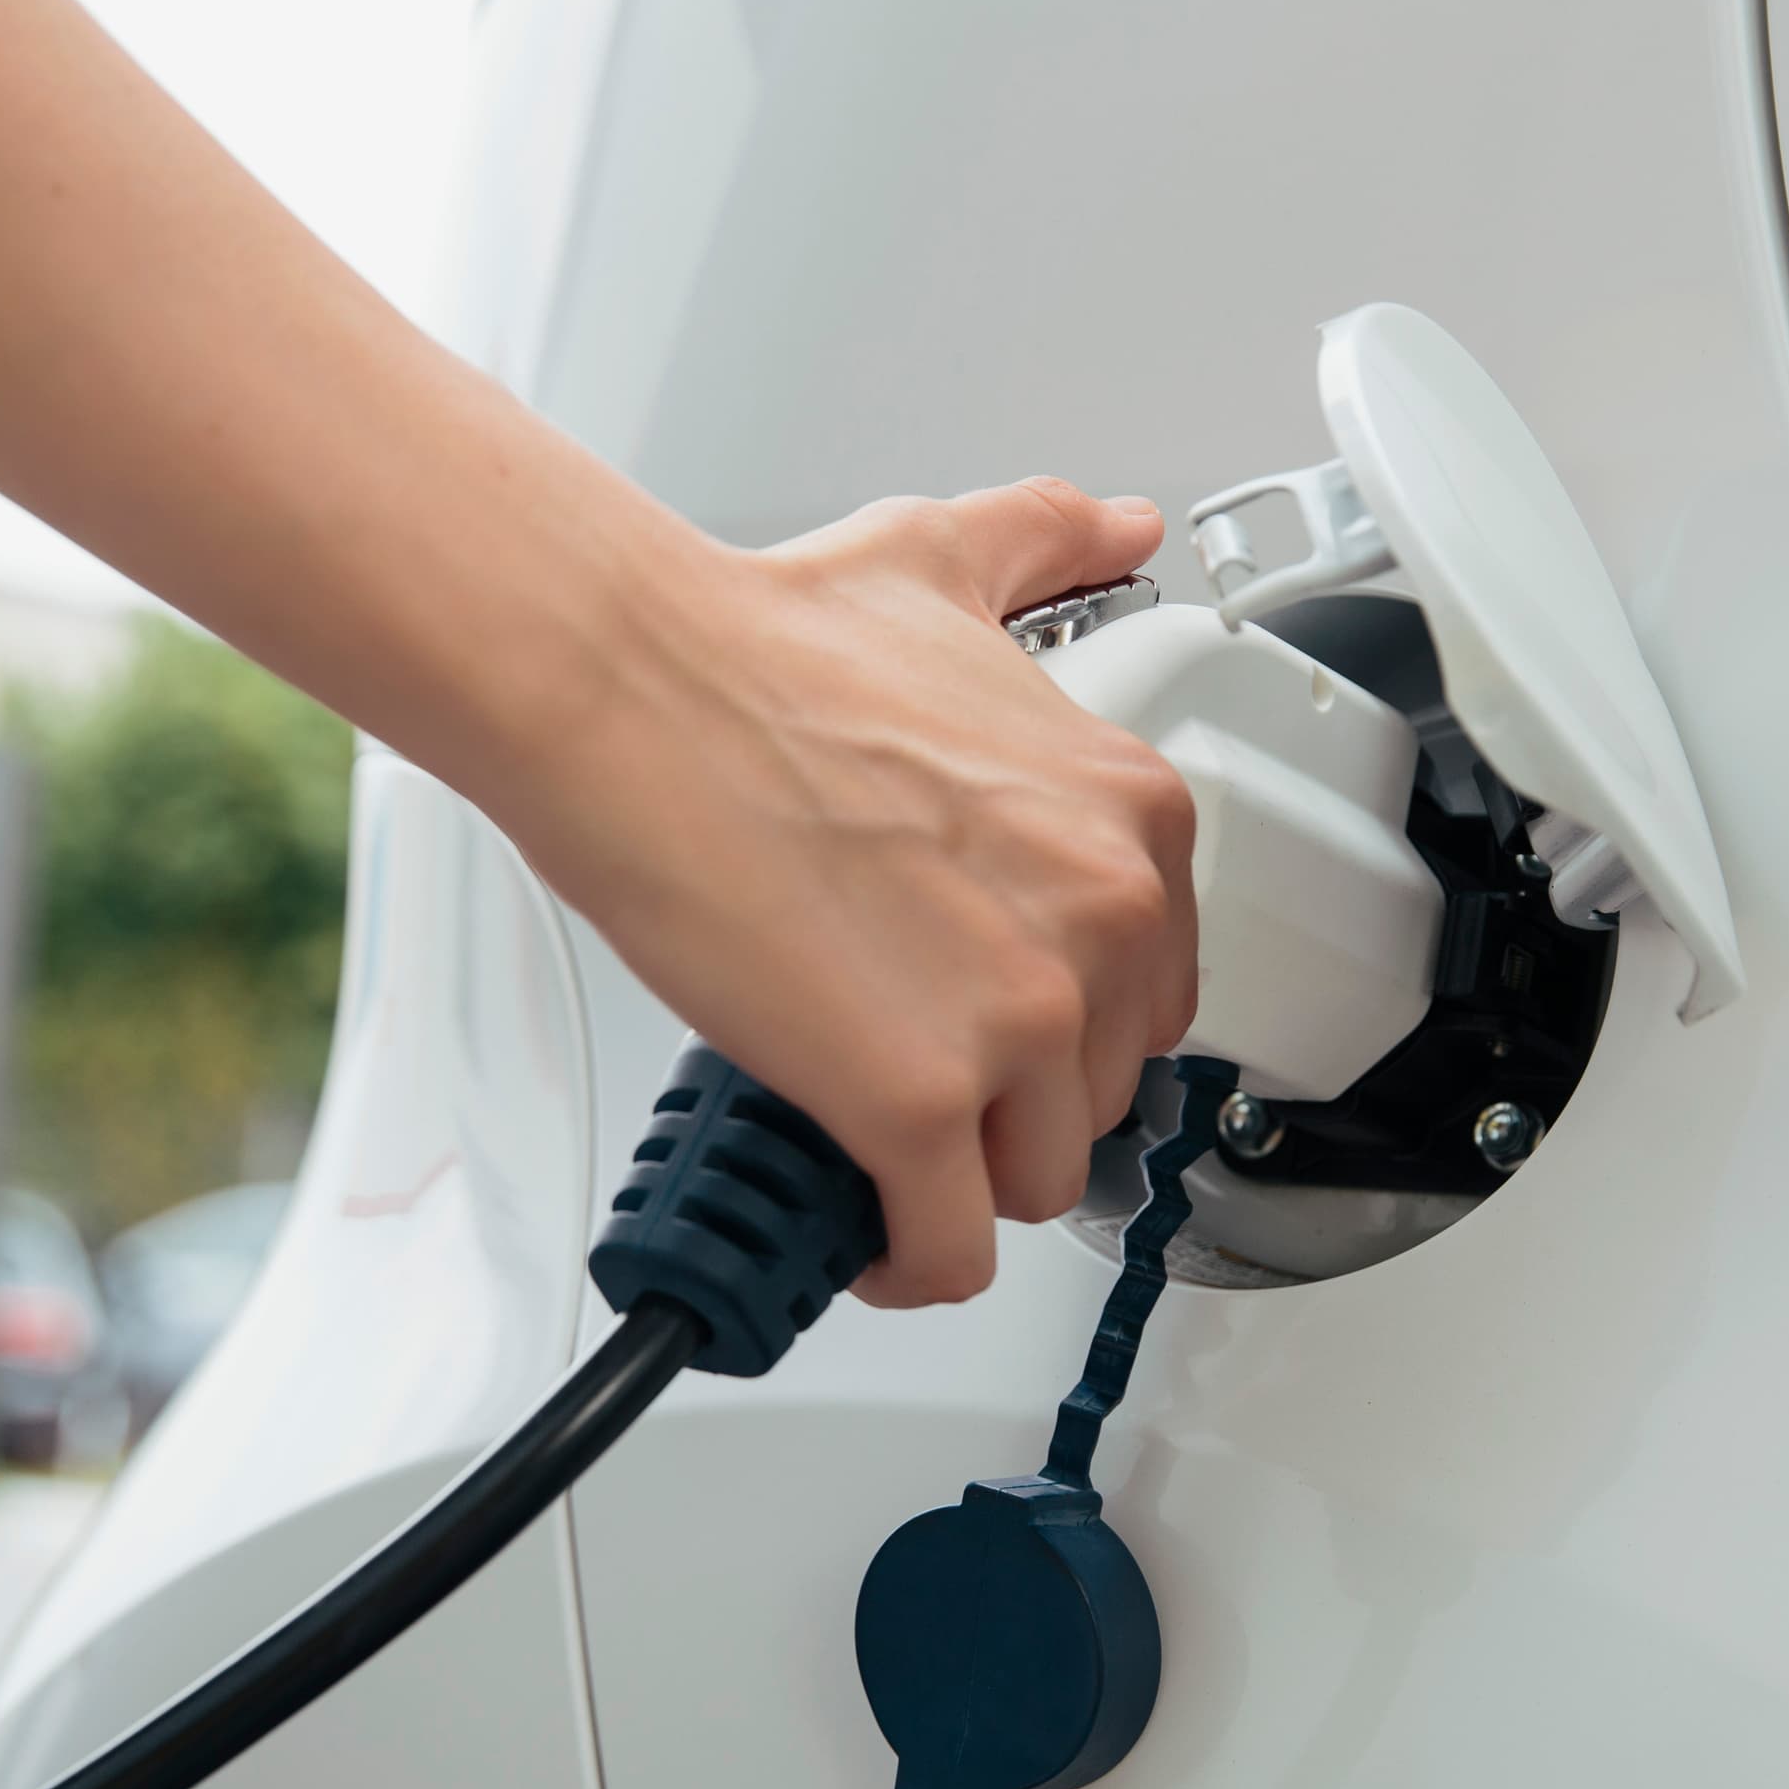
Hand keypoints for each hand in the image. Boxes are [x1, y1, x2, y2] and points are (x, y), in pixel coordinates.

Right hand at [497, 481, 1198, 1307]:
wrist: (634, 692)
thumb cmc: (758, 644)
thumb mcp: (944, 563)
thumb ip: (1047, 546)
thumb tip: (1116, 524)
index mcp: (1129, 813)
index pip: (1153, 988)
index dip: (1064, 1015)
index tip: (996, 1021)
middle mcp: (1106, 917)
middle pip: (1098, 1092)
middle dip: (1012, 1099)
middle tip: (917, 1072)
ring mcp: (1022, 1020)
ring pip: (1032, 1181)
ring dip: (960, 1182)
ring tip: (878, 1146)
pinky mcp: (924, 1106)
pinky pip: (950, 1251)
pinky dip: (904, 1263)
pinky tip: (862, 1236)